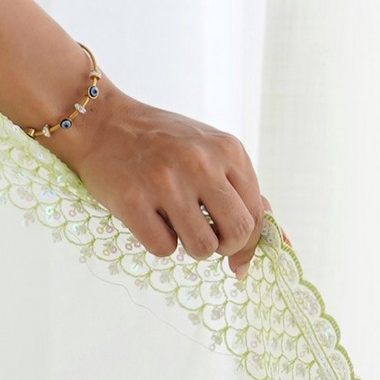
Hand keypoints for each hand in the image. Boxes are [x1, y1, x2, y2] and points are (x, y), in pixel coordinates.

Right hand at [53, 81, 265, 272]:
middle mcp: (200, 163)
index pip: (256, 213)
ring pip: (202, 248)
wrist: (101, 122)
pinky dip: (158, 242)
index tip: (237, 257)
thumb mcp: (207, 150)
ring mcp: (165, 182)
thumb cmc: (159, 141)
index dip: (250, 243)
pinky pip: (164, 249)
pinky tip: (148, 218)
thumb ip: (238, 188)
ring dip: (190, 247)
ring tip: (174, 224)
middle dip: (224, 247)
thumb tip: (278, 240)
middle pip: (237, 233)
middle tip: (206, 239)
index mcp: (227, 149)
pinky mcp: (132, 201)